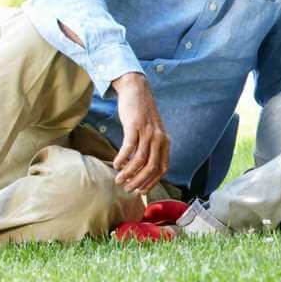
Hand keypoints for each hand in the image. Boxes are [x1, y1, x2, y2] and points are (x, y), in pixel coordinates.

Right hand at [110, 72, 169, 194]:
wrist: (136, 90)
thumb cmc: (141, 114)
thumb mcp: (152, 131)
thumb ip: (151, 147)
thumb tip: (142, 168)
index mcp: (164, 141)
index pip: (163, 167)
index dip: (152, 181)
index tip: (142, 190)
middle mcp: (158, 138)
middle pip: (151, 167)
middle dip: (139, 182)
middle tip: (128, 189)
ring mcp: (147, 132)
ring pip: (139, 160)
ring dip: (128, 173)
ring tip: (119, 179)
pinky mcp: (134, 125)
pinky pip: (129, 147)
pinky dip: (122, 159)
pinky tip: (115, 164)